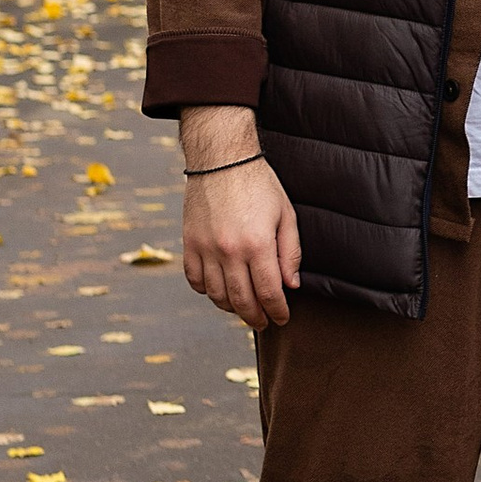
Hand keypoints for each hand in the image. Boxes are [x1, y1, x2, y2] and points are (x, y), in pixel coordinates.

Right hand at [179, 111, 300, 329]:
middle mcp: (229, 251)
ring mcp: (206, 249)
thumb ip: (290, 252)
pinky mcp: (189, 243)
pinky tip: (219, 290)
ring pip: (217, 295)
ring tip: (243, 309)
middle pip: (242, 301)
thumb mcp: (286, 214)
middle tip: (264, 323)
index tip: (282, 318)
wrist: (221, 158)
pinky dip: (206, 291)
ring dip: (231, 308)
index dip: (278, 311)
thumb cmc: (258, 183)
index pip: (269, 293)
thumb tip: (290, 285)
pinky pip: (194, 280)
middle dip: (256, 317)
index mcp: (258, 244)